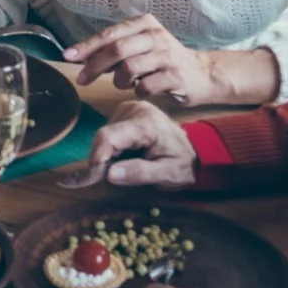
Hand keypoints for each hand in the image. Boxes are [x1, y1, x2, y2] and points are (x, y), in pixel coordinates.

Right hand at [59, 100, 197, 189]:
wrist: (196, 150)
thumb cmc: (182, 164)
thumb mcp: (167, 174)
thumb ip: (139, 173)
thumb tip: (108, 175)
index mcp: (146, 123)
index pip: (109, 137)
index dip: (96, 158)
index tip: (91, 178)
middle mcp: (134, 109)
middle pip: (104, 137)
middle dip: (103, 160)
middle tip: (113, 178)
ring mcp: (128, 109)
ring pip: (104, 137)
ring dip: (108, 156)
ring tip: (126, 166)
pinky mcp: (124, 112)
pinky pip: (108, 134)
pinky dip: (111, 150)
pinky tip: (125, 157)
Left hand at [65, 14, 218, 104]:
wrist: (202, 73)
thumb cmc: (163, 60)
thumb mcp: (141, 46)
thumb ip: (114, 49)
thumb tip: (78, 56)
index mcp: (144, 24)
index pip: (109, 34)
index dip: (87, 46)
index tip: (68, 56)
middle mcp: (155, 36)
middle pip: (116, 50)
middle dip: (94, 66)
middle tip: (82, 80)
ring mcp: (167, 56)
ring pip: (128, 68)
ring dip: (118, 81)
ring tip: (122, 84)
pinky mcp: (175, 76)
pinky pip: (144, 86)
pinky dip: (136, 91)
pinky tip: (140, 90)